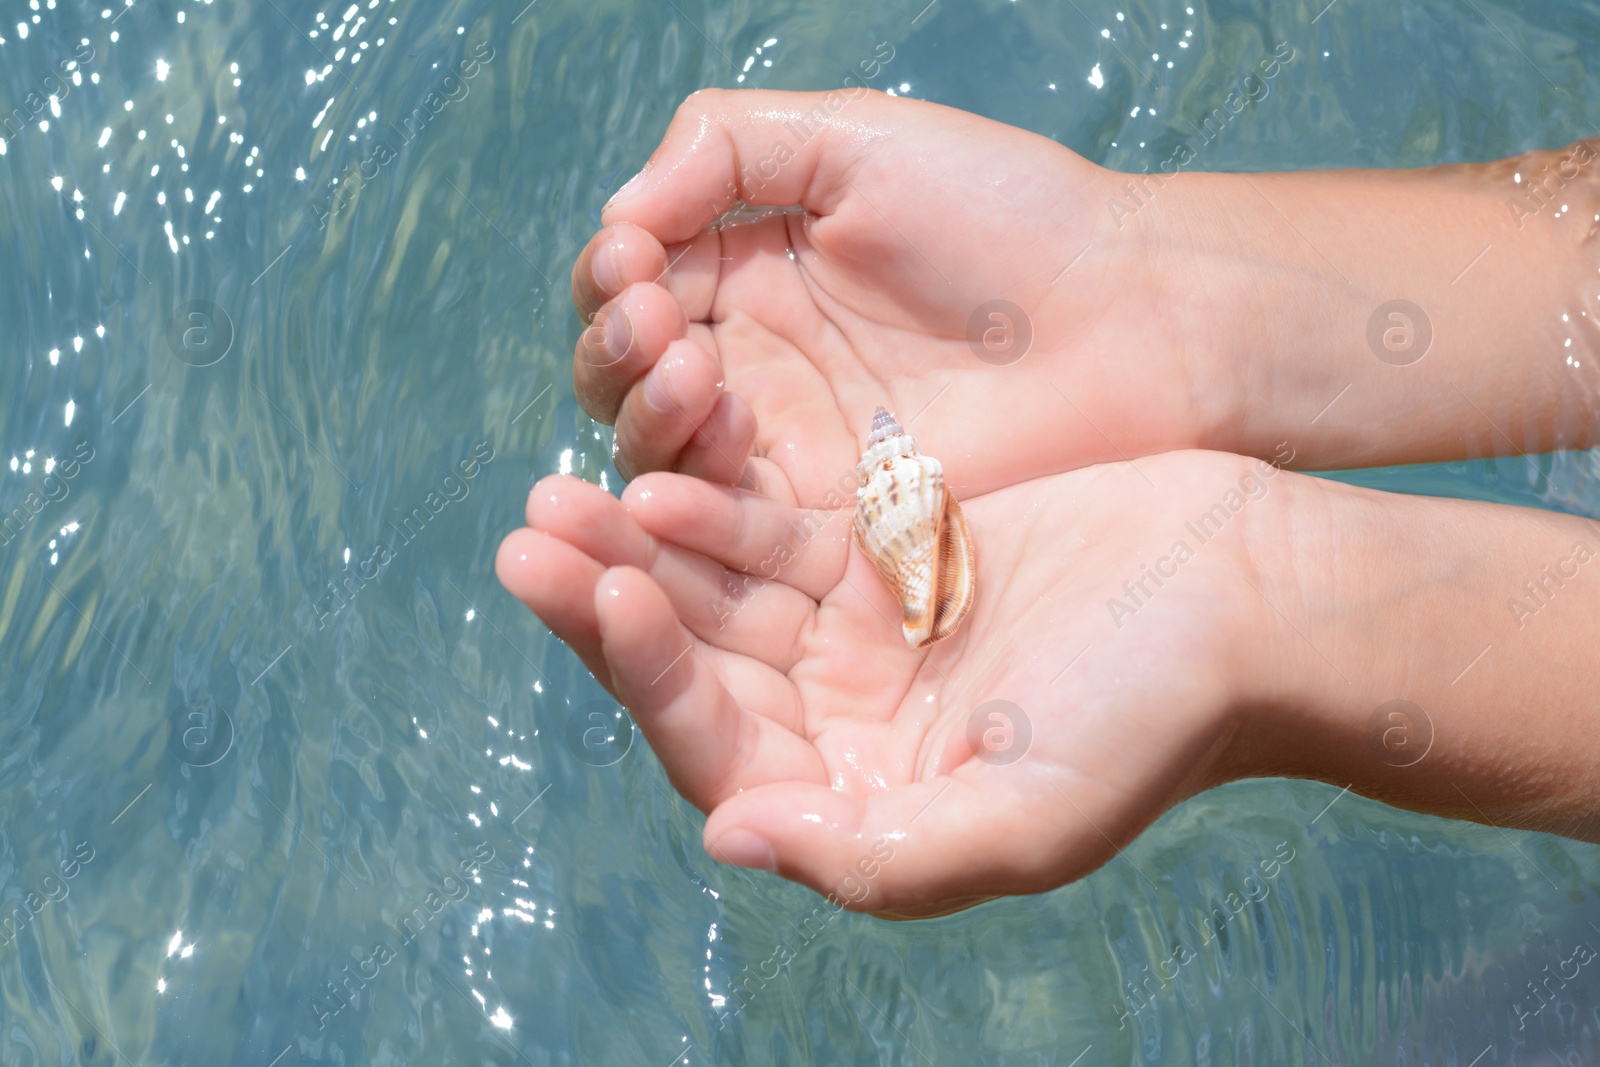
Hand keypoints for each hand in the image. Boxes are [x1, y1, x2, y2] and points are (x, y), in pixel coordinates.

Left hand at [496, 450, 1285, 915]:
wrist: (1248, 597)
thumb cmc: (1159, 718)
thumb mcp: (1028, 815)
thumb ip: (876, 853)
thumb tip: (729, 838)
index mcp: (858, 801)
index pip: (719, 749)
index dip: (648, 678)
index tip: (603, 597)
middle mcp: (839, 725)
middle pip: (694, 664)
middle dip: (608, 602)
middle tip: (531, 532)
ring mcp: (854, 637)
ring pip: (715, 591)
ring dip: (639, 542)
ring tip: (564, 487)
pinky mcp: (878, 558)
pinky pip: (770, 533)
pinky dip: (716, 503)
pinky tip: (667, 464)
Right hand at [571, 88, 1229, 504]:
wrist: (1129, 322)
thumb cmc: (1009, 214)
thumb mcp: (858, 139)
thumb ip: (728, 146)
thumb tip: (621, 215)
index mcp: (752, 267)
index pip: (631, 282)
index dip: (611, 276)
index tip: (634, 261)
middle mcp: (754, 360)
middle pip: (625, 373)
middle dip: (617, 345)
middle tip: (659, 325)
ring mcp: (783, 445)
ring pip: (657, 448)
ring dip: (644, 407)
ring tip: (690, 373)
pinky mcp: (820, 521)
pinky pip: (722, 517)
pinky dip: (688, 485)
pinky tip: (715, 436)